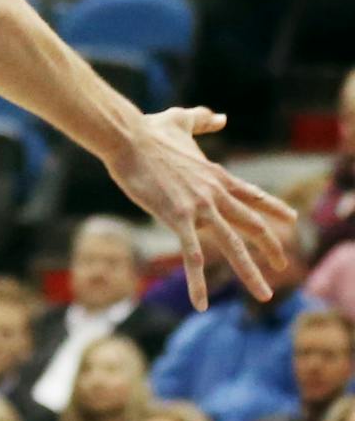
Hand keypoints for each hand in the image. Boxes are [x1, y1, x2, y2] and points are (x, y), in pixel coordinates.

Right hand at [107, 107, 296, 308]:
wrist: (128, 137)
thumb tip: (220, 117)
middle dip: (270, 247)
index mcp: (217, 175)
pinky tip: (201, 304)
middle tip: (281, 267)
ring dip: (250, 273)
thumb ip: (202, 119)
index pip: (253, 195)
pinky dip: (198, 282)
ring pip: (232, 245)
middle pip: (252, 224)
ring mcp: (200, 207)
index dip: (274, 208)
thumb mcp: (179, 120)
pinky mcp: (178, 218)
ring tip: (265, 295)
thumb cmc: (148, 130)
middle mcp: (216, 193)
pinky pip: (193, 256)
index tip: (293, 220)